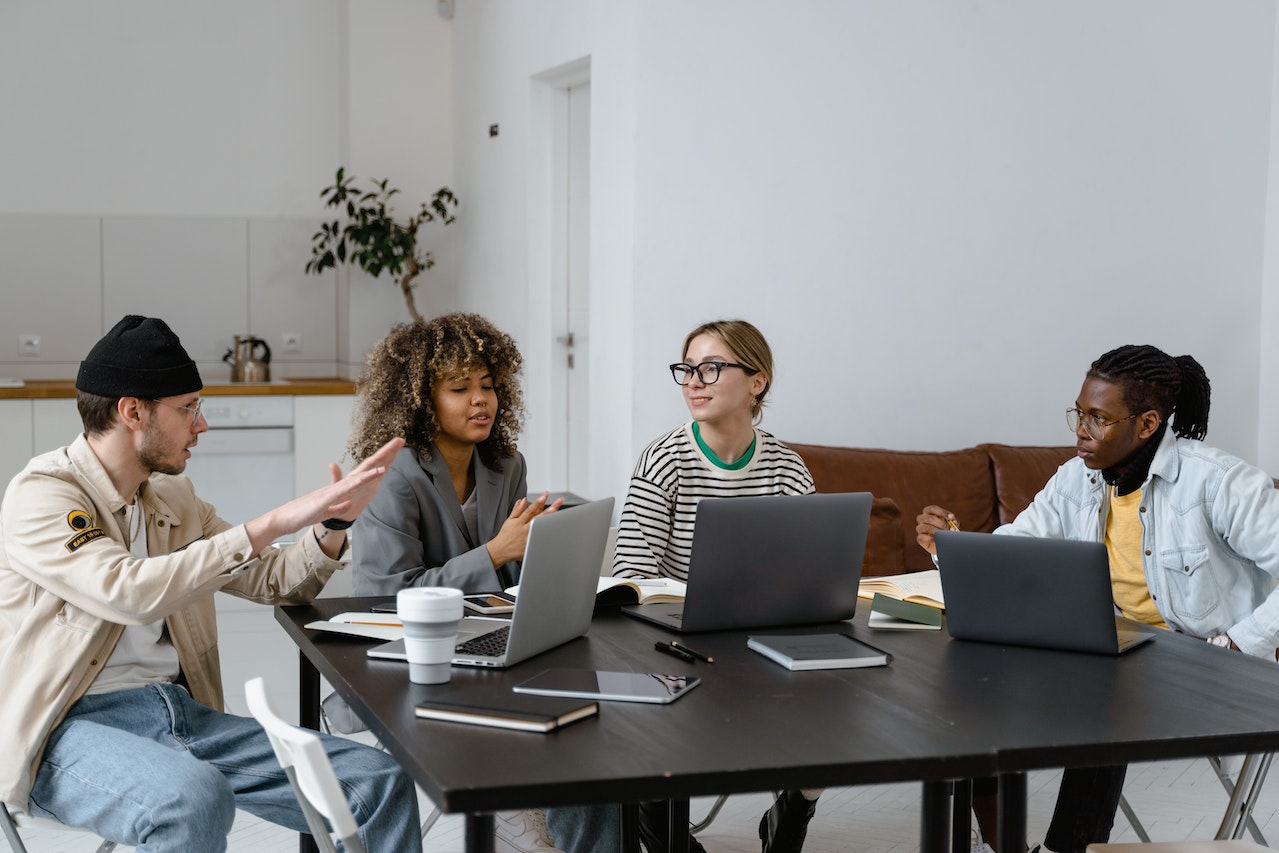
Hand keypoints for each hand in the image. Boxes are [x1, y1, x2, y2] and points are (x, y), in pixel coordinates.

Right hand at [245, 437, 404, 553]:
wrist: (285, 518)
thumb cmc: (304, 513)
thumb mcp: (327, 510)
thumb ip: (339, 506)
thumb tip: (348, 503)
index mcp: (341, 489)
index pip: (365, 472)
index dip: (382, 462)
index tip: (396, 451)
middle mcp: (339, 485)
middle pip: (366, 466)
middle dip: (384, 455)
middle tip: (400, 441)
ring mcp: (333, 490)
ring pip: (358, 476)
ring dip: (374, 469)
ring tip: (390, 460)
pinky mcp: (326, 498)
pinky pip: (345, 488)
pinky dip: (357, 482)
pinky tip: (367, 478)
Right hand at [485, 491, 563, 567]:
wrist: (501, 551)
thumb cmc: (505, 535)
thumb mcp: (509, 520)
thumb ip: (517, 510)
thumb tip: (523, 500)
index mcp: (519, 522)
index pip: (530, 510)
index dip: (537, 503)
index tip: (544, 496)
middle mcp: (525, 530)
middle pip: (539, 518)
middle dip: (549, 510)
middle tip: (557, 503)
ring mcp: (529, 538)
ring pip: (542, 529)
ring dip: (550, 522)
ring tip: (558, 515)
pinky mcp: (532, 546)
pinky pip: (541, 540)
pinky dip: (548, 534)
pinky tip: (556, 529)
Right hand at [915, 505, 957, 555]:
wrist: (941, 542)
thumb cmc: (945, 529)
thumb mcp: (950, 523)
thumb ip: (953, 521)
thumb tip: (953, 521)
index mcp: (928, 512)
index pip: (932, 508)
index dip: (941, 512)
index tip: (950, 518)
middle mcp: (921, 518)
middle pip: (930, 518)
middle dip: (941, 524)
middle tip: (949, 529)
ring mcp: (919, 528)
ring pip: (927, 528)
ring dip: (938, 532)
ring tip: (945, 535)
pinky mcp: (919, 538)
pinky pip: (924, 538)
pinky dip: (933, 539)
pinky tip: (939, 540)